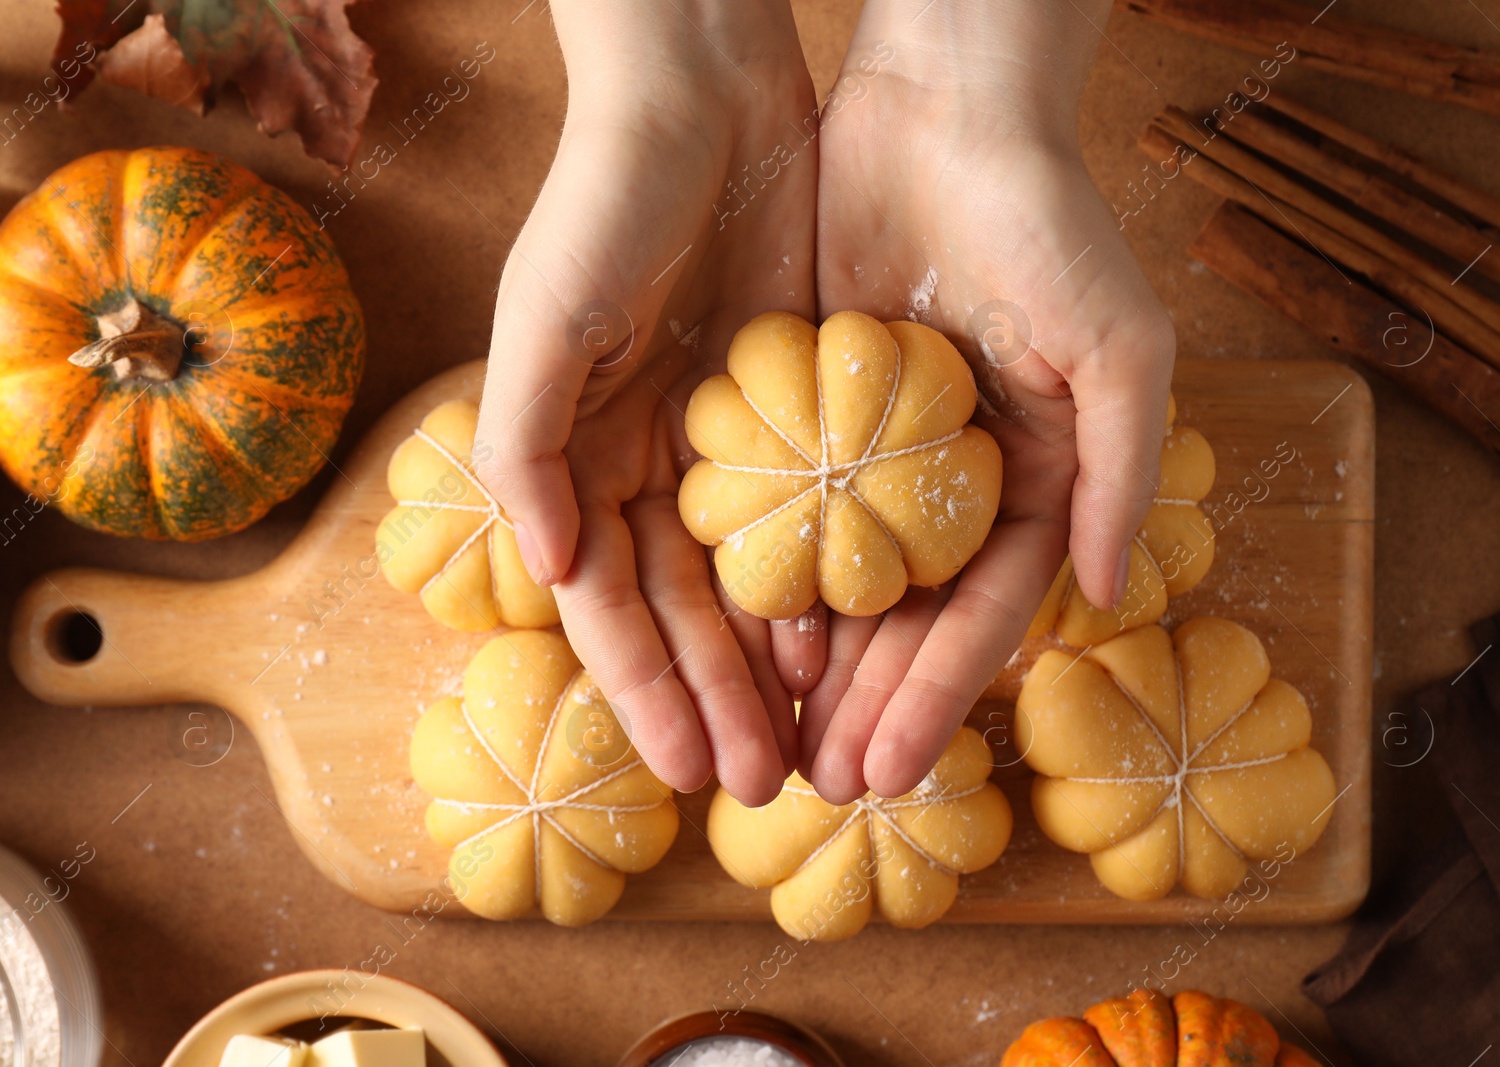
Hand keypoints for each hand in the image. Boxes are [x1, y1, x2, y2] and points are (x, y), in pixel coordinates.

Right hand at [474, 0, 817, 804]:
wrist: (702, 96)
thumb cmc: (606, 200)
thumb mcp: (547, 314)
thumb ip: (526, 441)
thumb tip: (541, 571)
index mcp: (576, 454)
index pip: (609, 604)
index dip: (642, 690)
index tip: (682, 774)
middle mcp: (645, 462)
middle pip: (683, 612)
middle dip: (716, 702)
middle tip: (762, 788)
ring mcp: (721, 440)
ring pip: (747, 580)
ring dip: (771, 665)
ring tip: (809, 742)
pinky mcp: (790, 406)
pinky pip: (808, 516)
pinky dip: (822, 580)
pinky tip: (850, 642)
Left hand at [801, 0, 1176, 801]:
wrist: (944, 113)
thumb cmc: (1048, 224)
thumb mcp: (1118, 347)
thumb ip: (1125, 470)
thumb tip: (1116, 592)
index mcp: (1034, 482)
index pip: (984, 616)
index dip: (938, 697)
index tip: (891, 771)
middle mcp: (953, 485)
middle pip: (905, 621)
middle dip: (867, 706)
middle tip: (819, 786)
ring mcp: (876, 457)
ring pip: (838, 584)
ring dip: (810, 667)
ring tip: (772, 742)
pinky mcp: (809, 414)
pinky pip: (781, 512)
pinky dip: (761, 575)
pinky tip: (730, 636)